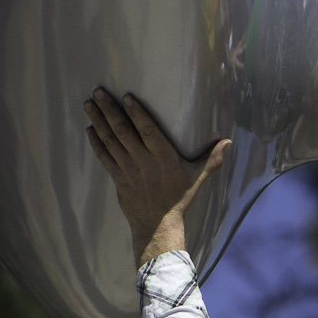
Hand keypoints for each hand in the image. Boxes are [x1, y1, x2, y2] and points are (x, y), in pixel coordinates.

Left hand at [83, 88, 229, 266]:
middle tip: (98, 91)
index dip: (137, 113)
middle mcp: (143, 161)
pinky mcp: (117, 178)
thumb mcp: (197, 178)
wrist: (157, 226)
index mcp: (163, 157)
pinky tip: (90, 129)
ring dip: (98, 121)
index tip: (126, 96)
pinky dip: (95, 142)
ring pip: (110, 140)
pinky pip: (103, 157)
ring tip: (89, 104)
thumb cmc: (178, 199)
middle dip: (109, 110)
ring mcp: (127, 169)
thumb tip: (228, 142)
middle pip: (123, 131)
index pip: (148, 130)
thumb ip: (212, 159)